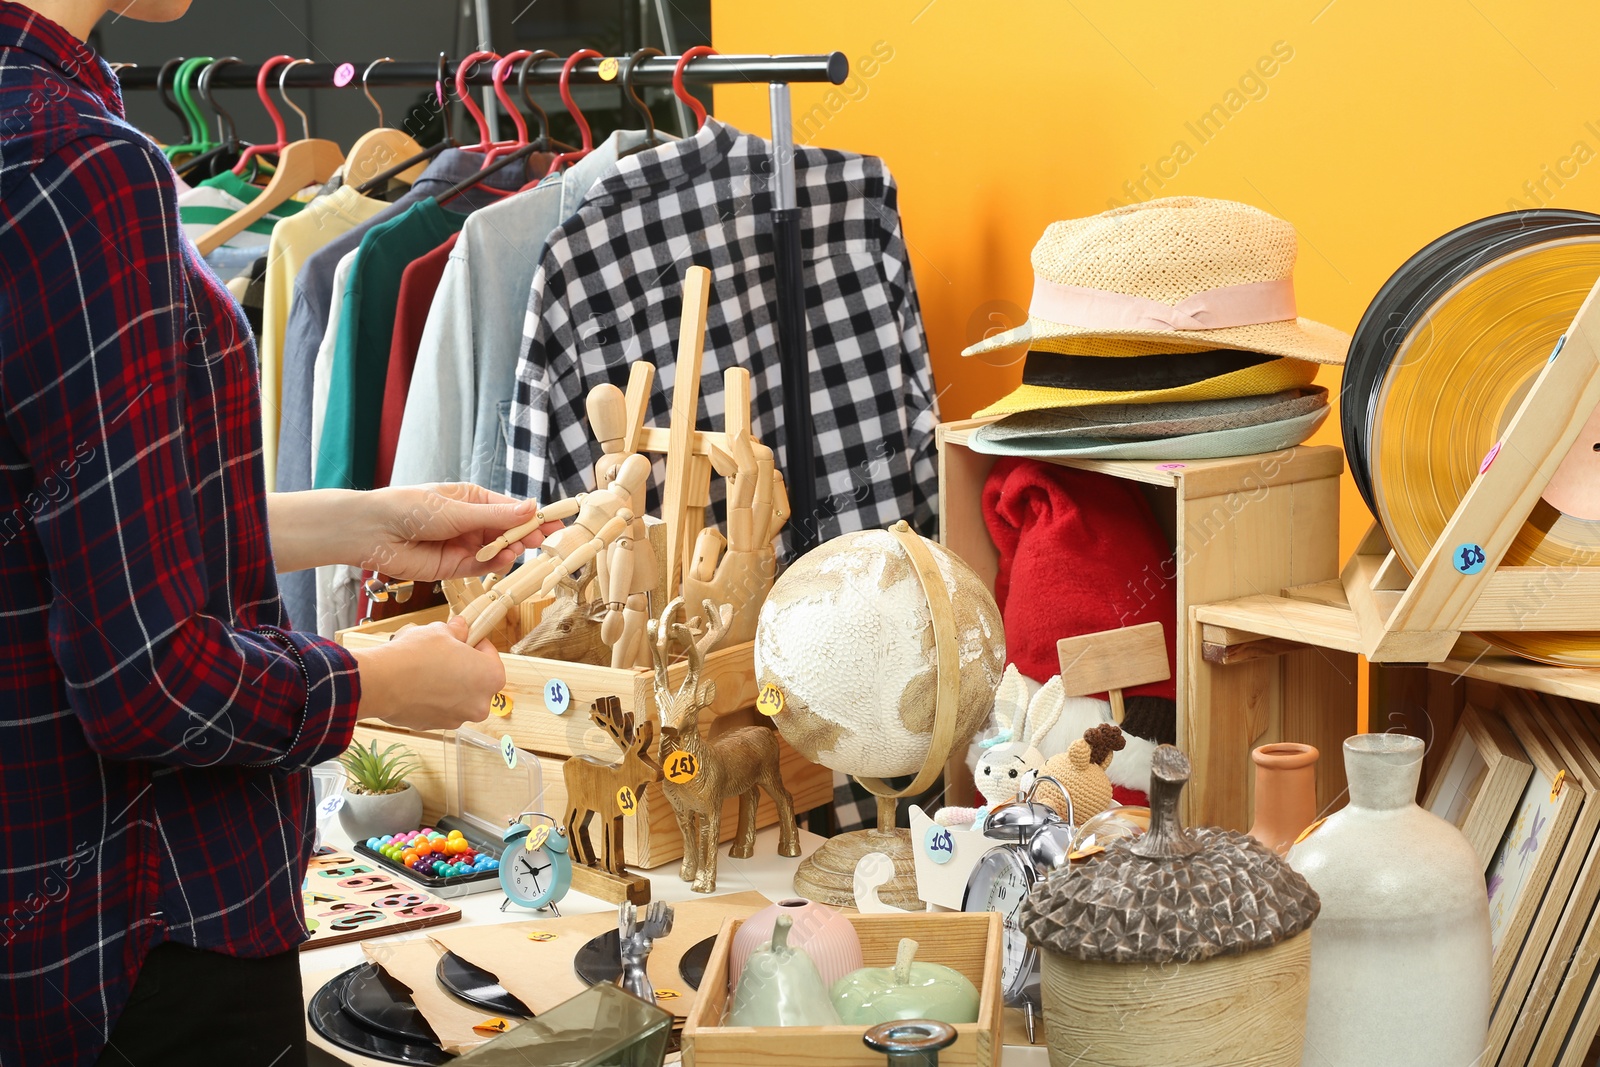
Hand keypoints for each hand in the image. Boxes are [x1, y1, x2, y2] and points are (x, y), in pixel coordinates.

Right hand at [350, 616, 505, 730]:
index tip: (464, 639)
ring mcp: (458, 718)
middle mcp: (480, 703)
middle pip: (477, 680)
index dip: (476, 644)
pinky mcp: (436, 726)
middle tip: (445, 654)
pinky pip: (440, 708)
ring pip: (458, 696)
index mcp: (490, 677)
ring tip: (427, 669)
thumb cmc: (416, 656)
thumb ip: (457, 630)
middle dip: (463, 667)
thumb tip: (461, 627)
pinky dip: (433, 698)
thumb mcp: (440, 631)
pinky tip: (417, 685)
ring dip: (449, 684)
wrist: (382, 682)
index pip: (491, 656)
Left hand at [360, 484, 563, 581]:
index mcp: (471, 500)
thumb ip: (496, 516)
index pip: (510, 509)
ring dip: (511, 550)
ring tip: (522, 548)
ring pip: (497, 551)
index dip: (533, 516)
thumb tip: (532, 508)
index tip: (556, 523)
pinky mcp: (453, 568)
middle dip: (526, 535)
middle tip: (545, 540)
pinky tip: (502, 559)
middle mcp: (469, 523)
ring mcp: (462, 546)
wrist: (373, 532)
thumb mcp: (457, 509)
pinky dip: (493, 564)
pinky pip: (481, 567)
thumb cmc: (410, 508)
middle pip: (507, 532)